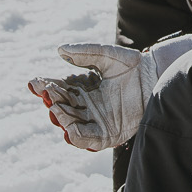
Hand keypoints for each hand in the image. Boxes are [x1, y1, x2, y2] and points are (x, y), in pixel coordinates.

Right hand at [28, 35, 191, 150]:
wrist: (156, 78)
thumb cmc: (133, 64)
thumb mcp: (107, 55)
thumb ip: (85, 52)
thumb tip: (60, 50)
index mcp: (81, 88)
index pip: (58, 89)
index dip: (45, 86)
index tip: (34, 82)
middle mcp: (85, 106)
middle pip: (61, 108)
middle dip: (52, 103)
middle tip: (47, 95)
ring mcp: (96, 121)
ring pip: (71, 125)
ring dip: (62, 120)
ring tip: (56, 110)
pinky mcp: (109, 135)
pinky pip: (89, 140)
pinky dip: (77, 138)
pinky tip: (70, 131)